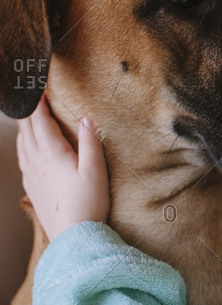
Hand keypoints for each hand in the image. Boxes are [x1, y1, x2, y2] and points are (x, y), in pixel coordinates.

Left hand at [17, 96, 109, 241]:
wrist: (73, 236)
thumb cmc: (88, 203)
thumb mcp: (96, 171)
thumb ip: (91, 142)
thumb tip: (87, 118)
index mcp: (53, 155)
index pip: (41, 123)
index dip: (38, 104)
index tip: (36, 88)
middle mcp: (37, 163)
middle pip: (28, 131)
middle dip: (28, 112)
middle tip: (28, 97)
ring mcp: (32, 176)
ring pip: (22, 144)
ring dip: (23, 128)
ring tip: (26, 116)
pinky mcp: (31, 187)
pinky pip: (22, 159)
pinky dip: (22, 145)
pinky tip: (25, 146)